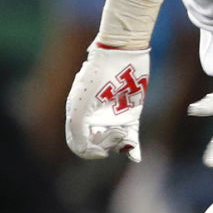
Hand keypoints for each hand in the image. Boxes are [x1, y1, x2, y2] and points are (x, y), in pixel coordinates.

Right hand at [64, 45, 149, 161]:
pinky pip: (132, 136)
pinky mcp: (131, 113)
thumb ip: (77, 131)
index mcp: (77, 114)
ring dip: (119, 144)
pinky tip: (136, 157)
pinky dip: (134, 148)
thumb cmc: (97, 77)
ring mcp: (112, 115)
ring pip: (114, 143)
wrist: (122, 55)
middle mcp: (93, 117)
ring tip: (124, 133)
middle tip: (116, 132)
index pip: (77, 144)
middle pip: (96, 145)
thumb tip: (88, 150)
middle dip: (105, 145)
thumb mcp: (79, 106)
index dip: (88, 151)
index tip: (101, 150)